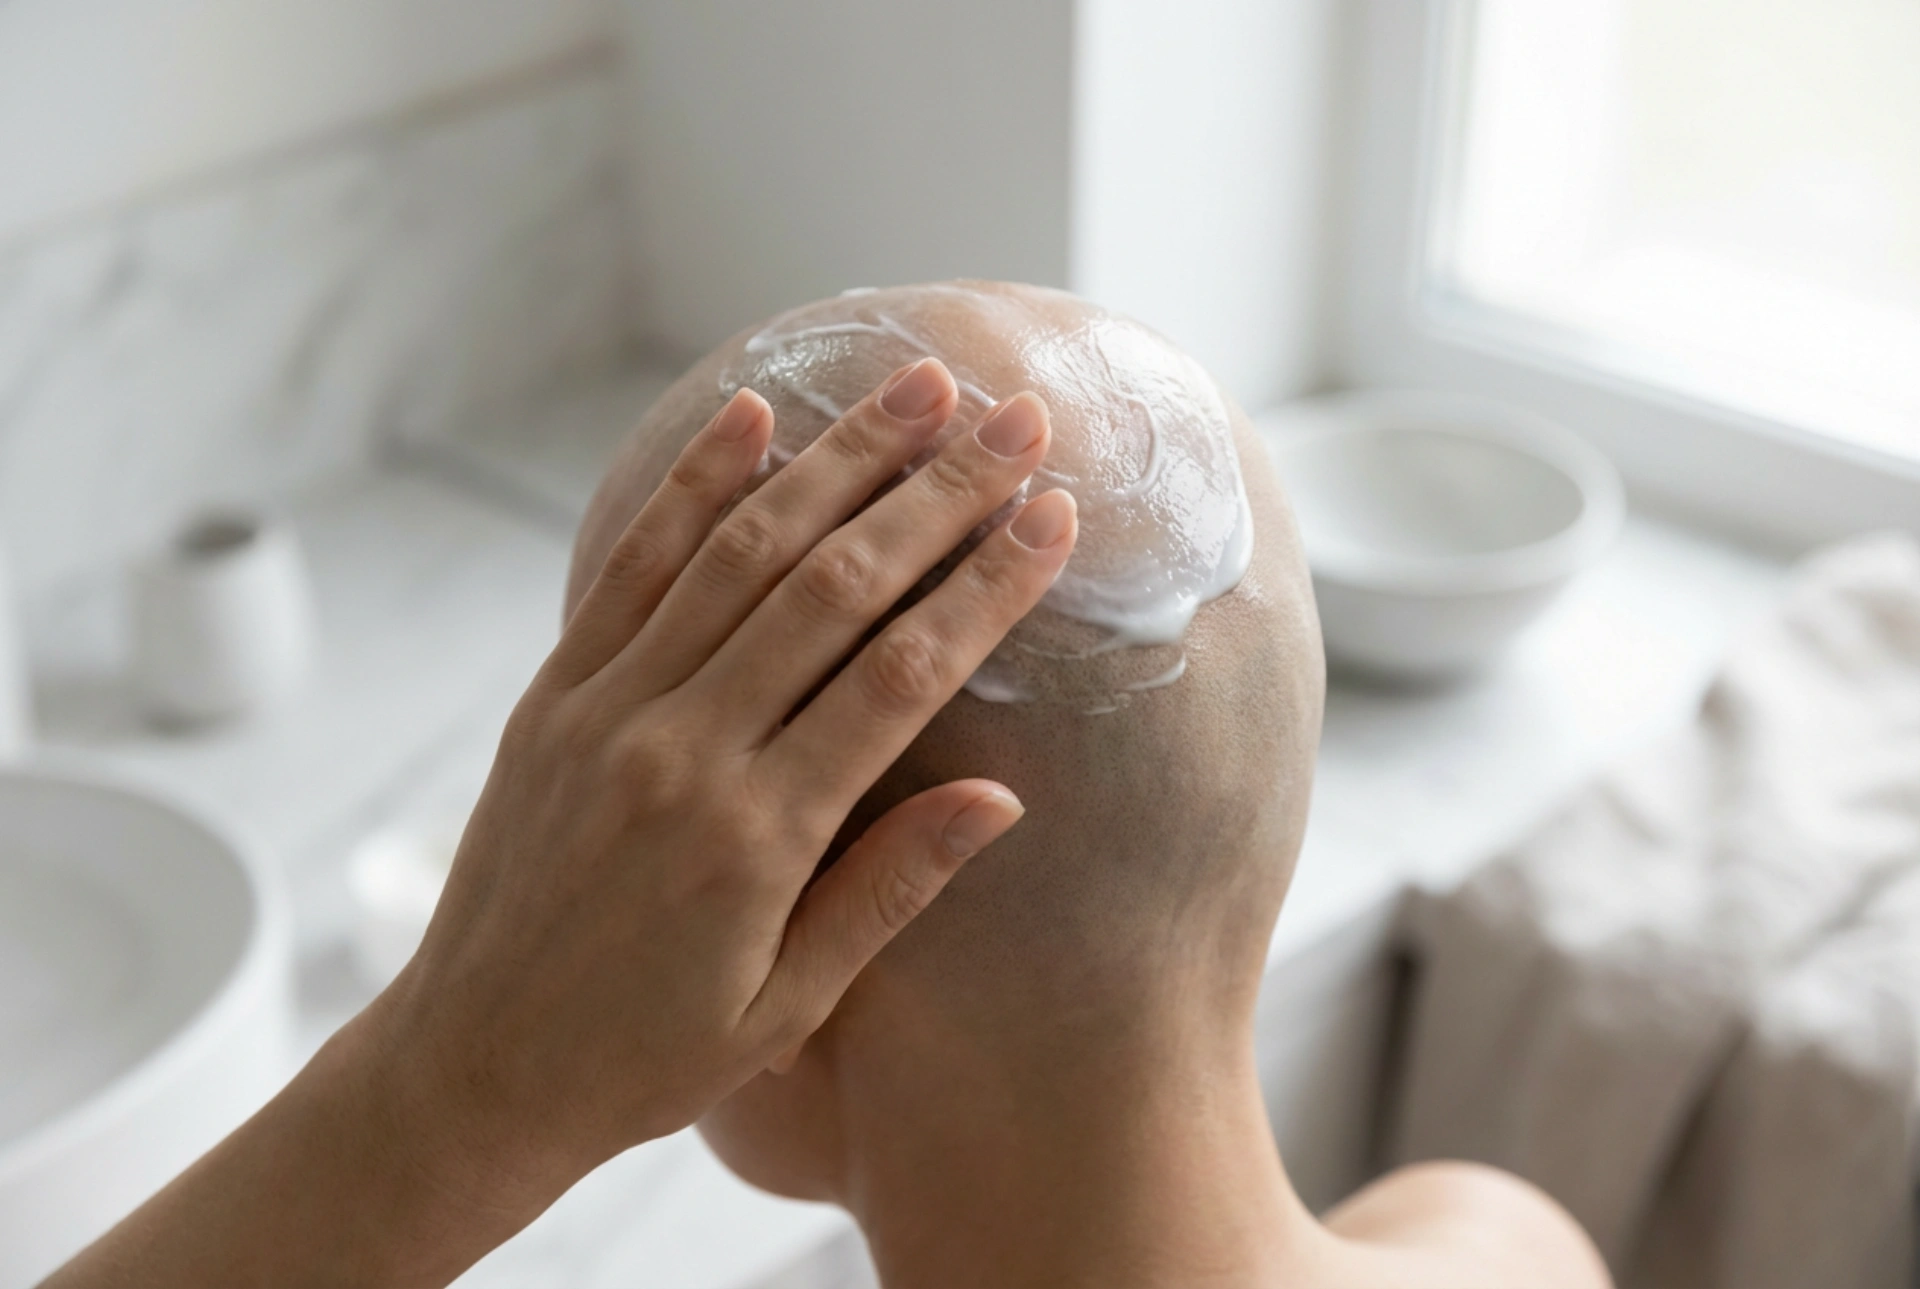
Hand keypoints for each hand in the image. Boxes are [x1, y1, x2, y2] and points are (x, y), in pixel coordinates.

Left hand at [43, 358, 1074, 1288]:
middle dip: (935, 492)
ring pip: (740, 554)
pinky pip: (632, 569)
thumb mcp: (787, 1008)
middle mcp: (683, 751)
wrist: (472, 1066)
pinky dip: (693, 486)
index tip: (1055, 513)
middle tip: (1015, 417)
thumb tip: (1002, 796)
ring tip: (915, 387)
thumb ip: (891, 889)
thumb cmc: (644, 1056)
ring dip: (835, 461)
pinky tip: (752, 416)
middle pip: (833, 589)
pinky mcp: (555, 695)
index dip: (988, 585)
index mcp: (758, 837)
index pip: (902, 676)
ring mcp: (608, 711)